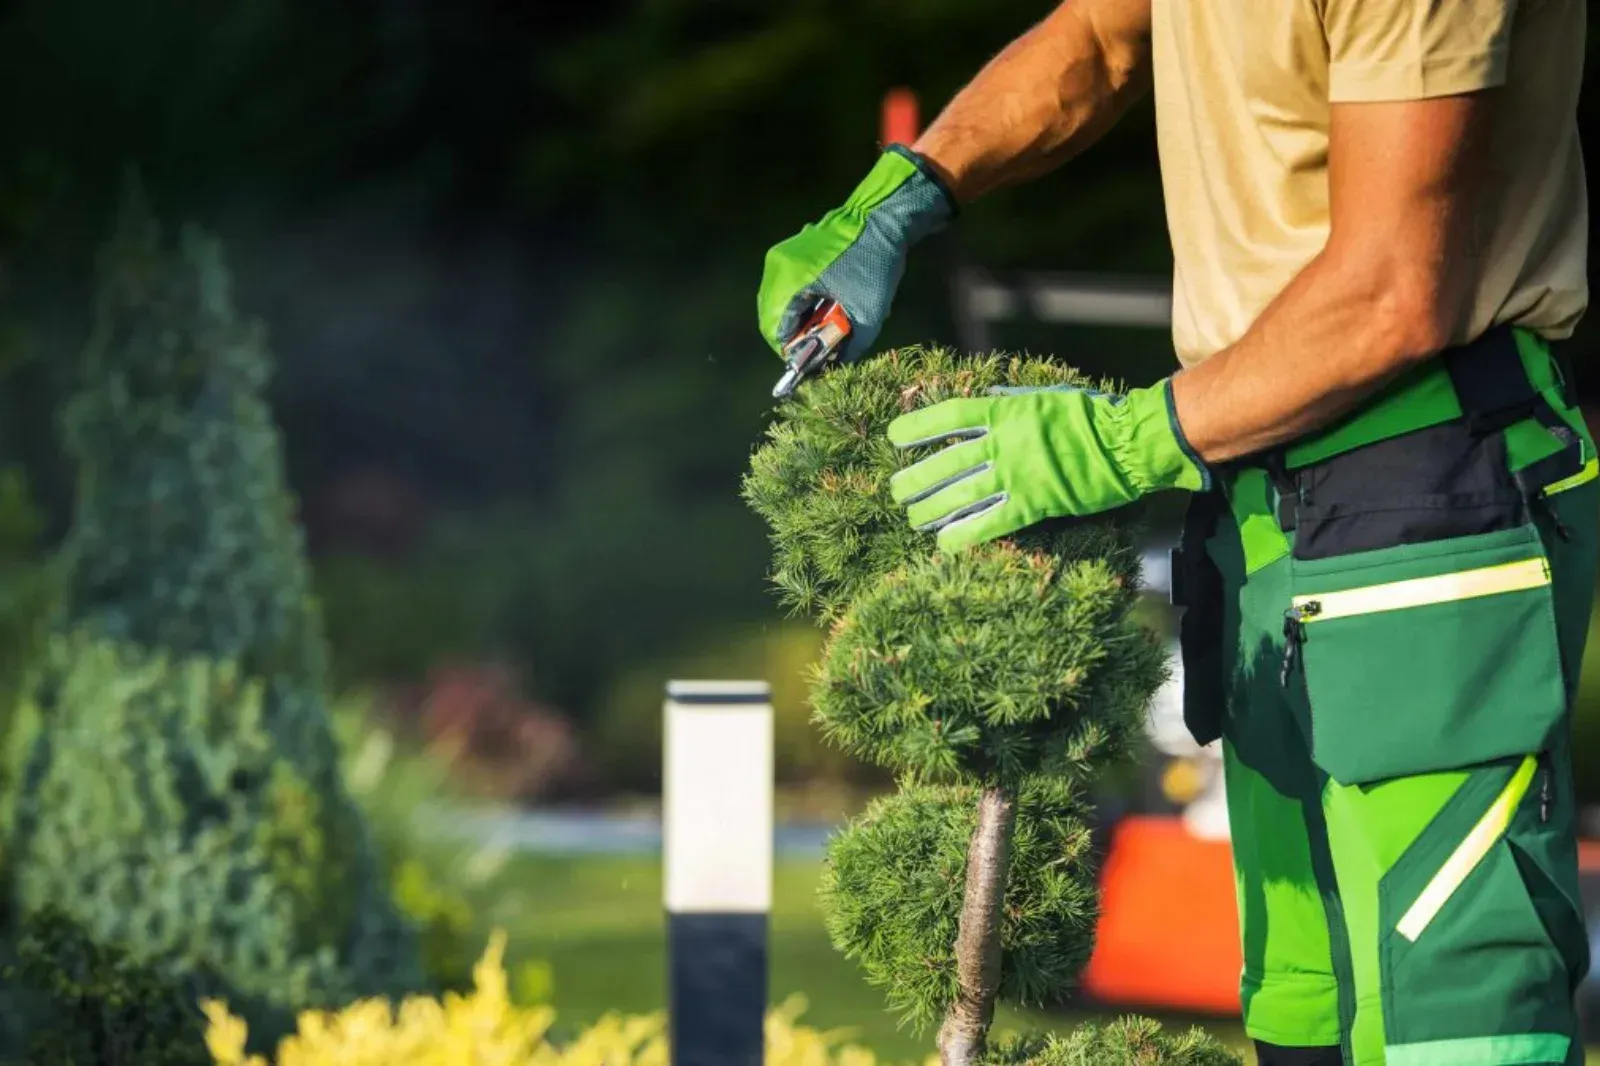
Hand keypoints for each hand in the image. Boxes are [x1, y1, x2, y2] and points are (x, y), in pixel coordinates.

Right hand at [757, 146, 953, 364]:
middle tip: (814, 346)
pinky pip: (786, 284)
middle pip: (771, 314)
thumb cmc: (875, 264)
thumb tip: (838, 365)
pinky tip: (820, 305)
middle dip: (791, 335)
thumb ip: (852, 346)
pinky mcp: (792, 249)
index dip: (790, 350)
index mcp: (790, 281)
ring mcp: (783, 255)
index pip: (775, 328)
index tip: (808, 362)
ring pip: (777, 300)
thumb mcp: (869, 313)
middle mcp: (778, 267)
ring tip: (820, 327)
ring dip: (795, 318)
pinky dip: (798, 300)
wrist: (884, 217)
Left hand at [887, 380, 1210, 550]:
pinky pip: (991, 522)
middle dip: (917, 478)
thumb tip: (986, 402)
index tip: (894, 436)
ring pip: (962, 494)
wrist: (1127, 443)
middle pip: (947, 462)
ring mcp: (1017, 476)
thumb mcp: (1046, 396)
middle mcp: (1004, 443)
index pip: (950, 417)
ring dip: (932, 509)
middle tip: (896, 491)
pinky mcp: (1035, 504)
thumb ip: (1011, 403)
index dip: (919, 426)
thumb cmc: (1092, 414)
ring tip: (912, 520)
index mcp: (1005, 413)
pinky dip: (965, 534)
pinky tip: (944, 544)